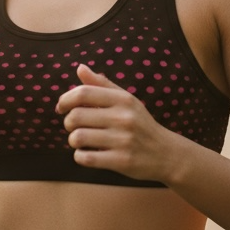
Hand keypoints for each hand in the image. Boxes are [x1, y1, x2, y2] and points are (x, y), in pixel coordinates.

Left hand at [56, 64, 170, 182]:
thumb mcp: (127, 101)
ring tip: (82, 141)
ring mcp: (123, 140)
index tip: (62, 108)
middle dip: (68, 122)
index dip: (65, 99)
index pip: (83, 93)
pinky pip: (85, 157)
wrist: (167, 154)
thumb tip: (80, 68)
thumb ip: (102, 85)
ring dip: (73, 140)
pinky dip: (80, 156)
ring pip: (78, 137)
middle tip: (74, 127)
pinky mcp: (121, 161)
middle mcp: (124, 118)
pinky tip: (88, 154)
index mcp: (123, 99)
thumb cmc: (140, 125)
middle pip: (76, 116)